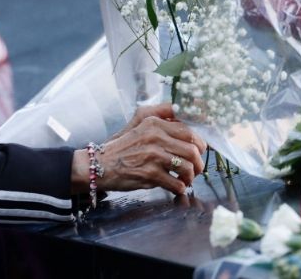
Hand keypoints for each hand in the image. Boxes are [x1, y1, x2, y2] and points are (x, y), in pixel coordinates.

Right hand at [72, 108, 206, 195]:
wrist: (100, 165)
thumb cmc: (122, 146)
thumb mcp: (138, 122)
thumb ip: (161, 113)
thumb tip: (184, 111)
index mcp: (154, 123)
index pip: (189, 131)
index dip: (200, 143)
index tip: (200, 150)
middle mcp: (155, 137)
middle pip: (192, 149)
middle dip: (199, 162)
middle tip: (197, 169)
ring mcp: (153, 156)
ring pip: (187, 167)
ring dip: (191, 177)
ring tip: (186, 180)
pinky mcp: (150, 175)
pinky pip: (177, 183)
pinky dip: (180, 188)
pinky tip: (177, 187)